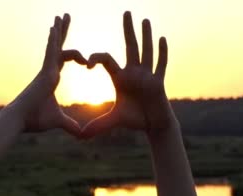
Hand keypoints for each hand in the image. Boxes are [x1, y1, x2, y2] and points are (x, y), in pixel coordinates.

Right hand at [9, 14, 86, 134]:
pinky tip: (56, 28)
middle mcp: (48, 70)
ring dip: (59, 30)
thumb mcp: (58, 121)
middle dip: (62, 31)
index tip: (86, 62)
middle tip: (65, 17)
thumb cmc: (35, 119)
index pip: (64, 59)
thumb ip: (70, 125)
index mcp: (51, 78)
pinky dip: (53, 40)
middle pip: (57, 46)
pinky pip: (50, 52)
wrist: (20, 120)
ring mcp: (46, 70)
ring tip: (63, 15)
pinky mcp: (44, 72)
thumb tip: (81, 135)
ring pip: (54, 45)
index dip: (76, 56)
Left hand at [80, 11, 173, 138]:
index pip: (106, 60)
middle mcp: (134, 73)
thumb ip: (97, 125)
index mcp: (121, 77)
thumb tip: (80, 136)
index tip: (86, 64)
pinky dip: (162, 53)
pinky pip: (160, 65)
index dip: (95, 59)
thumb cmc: (135, 119)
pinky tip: (162, 39)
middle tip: (126, 11)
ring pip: (146, 52)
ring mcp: (148, 76)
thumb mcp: (113, 120)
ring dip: (146, 36)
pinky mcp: (159, 83)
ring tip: (144, 20)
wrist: (153, 126)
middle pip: (130, 47)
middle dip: (128, 30)